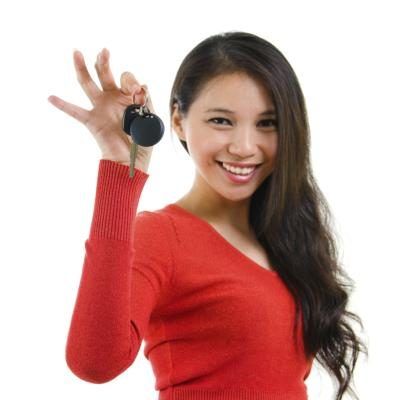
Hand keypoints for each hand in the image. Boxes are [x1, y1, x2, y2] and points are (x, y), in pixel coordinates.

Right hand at [48, 48, 153, 171]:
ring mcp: (101, 108)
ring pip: (88, 84)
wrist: (131, 161)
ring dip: (82, 68)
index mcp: (129, 98)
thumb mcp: (150, 120)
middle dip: (104, 62)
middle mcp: (113, 99)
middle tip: (105, 51)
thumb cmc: (142, 142)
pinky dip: (63, 105)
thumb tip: (142, 86)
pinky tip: (51, 98)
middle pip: (105, 75)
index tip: (137, 91)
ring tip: (77, 52)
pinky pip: (75, 112)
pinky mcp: (92, 121)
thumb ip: (147, 103)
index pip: (127, 80)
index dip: (131, 82)